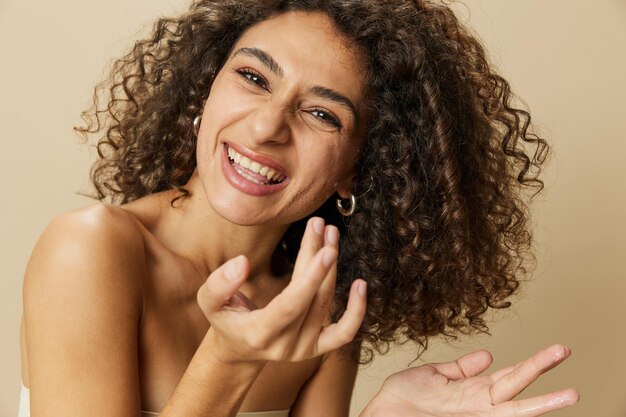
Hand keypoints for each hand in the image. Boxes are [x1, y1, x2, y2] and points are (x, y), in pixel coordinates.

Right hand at [196, 217, 366, 362]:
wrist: (239, 349)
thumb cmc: (225, 319)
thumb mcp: (209, 301)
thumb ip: (220, 283)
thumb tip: (241, 263)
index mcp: (258, 334)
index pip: (290, 305)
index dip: (309, 278)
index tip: (324, 249)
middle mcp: (285, 346)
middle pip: (311, 298)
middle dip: (320, 259)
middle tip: (323, 226)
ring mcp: (304, 349)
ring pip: (326, 305)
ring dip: (332, 268)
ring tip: (331, 235)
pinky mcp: (317, 349)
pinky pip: (344, 333)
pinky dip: (356, 311)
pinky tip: (360, 285)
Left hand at [361, 344, 578, 416]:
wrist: (380, 415)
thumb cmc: (404, 398)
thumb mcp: (434, 375)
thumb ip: (461, 367)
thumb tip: (490, 355)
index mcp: (473, 389)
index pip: (511, 374)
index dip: (535, 363)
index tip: (558, 349)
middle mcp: (479, 406)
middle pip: (517, 387)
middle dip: (541, 370)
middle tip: (565, 351)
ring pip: (514, 410)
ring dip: (541, 403)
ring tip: (570, 394)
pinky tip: (531, 413)